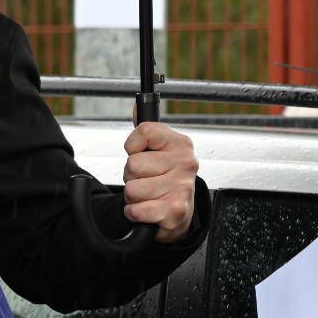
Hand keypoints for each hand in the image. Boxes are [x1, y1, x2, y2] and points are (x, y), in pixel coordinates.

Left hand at [122, 122, 198, 242]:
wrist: (178, 211)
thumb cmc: (164, 177)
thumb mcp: (158, 149)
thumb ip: (145, 130)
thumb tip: (137, 105)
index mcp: (181, 143)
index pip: (144, 131)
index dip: (133, 146)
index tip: (141, 153)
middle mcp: (186, 163)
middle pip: (132, 164)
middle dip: (132, 176)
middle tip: (147, 179)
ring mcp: (182, 187)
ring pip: (131, 189)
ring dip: (133, 196)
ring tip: (149, 194)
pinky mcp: (175, 211)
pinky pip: (135, 209)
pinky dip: (134, 212)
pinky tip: (148, 208)